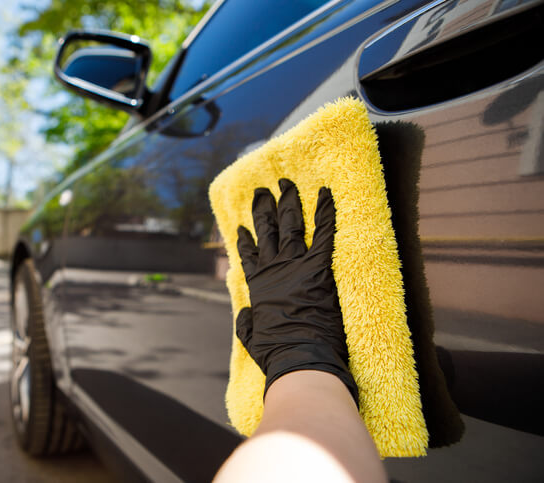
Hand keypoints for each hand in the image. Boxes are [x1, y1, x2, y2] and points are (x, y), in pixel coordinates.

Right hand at [236, 179, 357, 403]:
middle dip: (264, 208)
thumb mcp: (251, 338)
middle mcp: (274, 269)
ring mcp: (295, 266)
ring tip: (285, 183)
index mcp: (258, 286)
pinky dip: (325, 211)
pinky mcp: (319, 268)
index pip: (249, 255)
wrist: (299, 358)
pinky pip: (324, 233)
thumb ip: (245, 323)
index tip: (242, 226)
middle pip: (268, 231)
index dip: (246, 239)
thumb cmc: (277, 353)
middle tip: (262, 191)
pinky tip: (326, 192)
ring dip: (289, 201)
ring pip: (290, 225)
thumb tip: (243, 314)